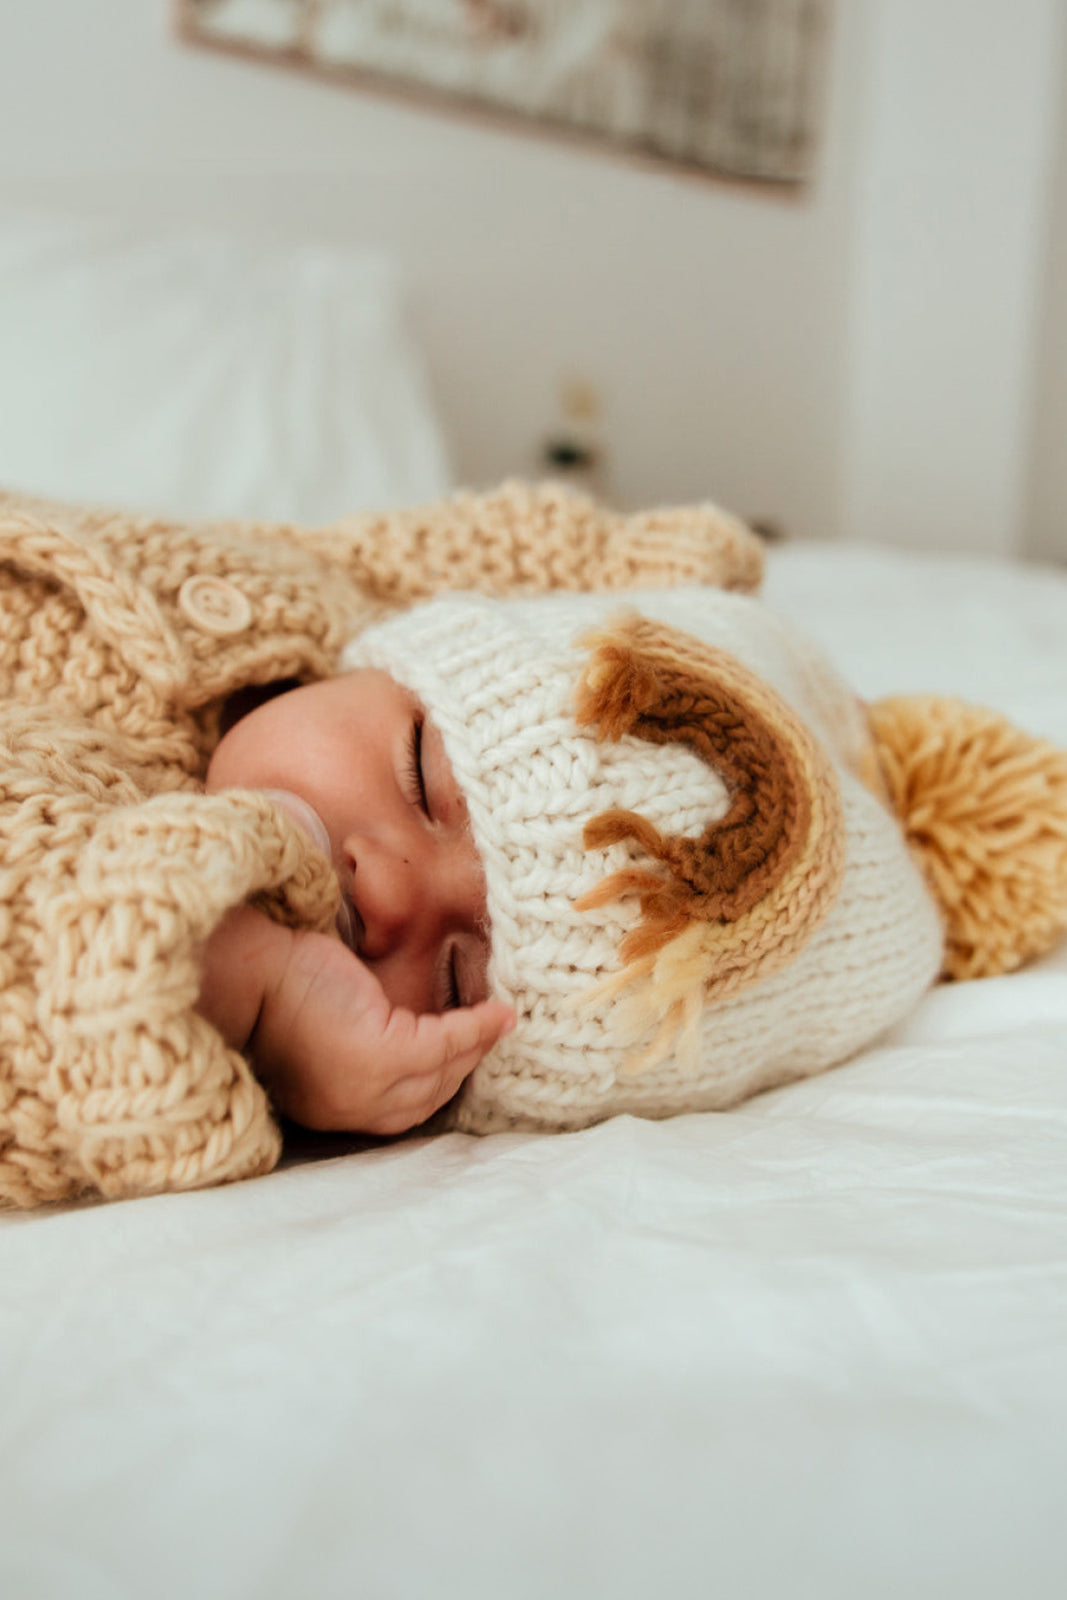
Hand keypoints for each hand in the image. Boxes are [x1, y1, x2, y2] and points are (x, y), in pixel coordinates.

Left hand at [199, 906, 513, 1134]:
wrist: (247, 971)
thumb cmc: (279, 988)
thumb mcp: (323, 1032)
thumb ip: (363, 1046)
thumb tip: (414, 1032)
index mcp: (335, 1109)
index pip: (404, 1108)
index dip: (442, 1083)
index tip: (470, 1058)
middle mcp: (352, 1108)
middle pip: (430, 1096)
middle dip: (466, 1066)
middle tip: (492, 1034)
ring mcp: (367, 1085)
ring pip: (442, 1070)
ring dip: (476, 1046)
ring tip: (498, 1020)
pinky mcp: (379, 1053)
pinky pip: (443, 1044)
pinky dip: (474, 1029)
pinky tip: (496, 1012)